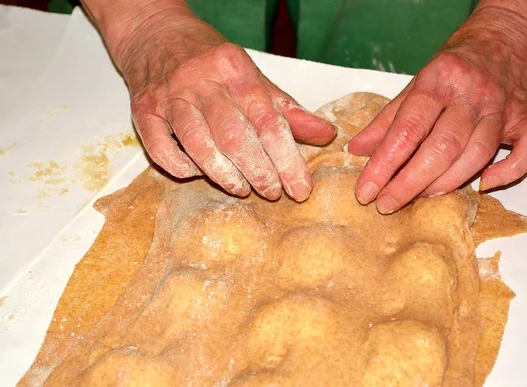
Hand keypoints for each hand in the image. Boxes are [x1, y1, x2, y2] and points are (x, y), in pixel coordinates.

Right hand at [115, 12, 335, 201]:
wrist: (155, 33)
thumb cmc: (209, 59)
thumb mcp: (252, 76)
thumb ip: (286, 108)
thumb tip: (325, 134)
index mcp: (235, 68)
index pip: (268, 121)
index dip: (287, 159)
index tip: (300, 187)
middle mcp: (201, 80)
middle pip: (235, 136)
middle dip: (259, 172)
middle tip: (272, 193)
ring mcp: (169, 95)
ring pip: (199, 145)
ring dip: (223, 175)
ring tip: (241, 188)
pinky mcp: (143, 109)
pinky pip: (161, 149)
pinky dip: (182, 167)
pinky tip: (198, 173)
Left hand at [347, 7, 526, 213]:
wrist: (510, 34)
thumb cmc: (457, 63)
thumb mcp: (417, 82)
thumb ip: (388, 119)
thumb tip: (357, 150)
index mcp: (439, 80)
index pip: (407, 128)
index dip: (384, 163)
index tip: (366, 191)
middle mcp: (472, 94)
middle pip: (441, 146)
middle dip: (410, 182)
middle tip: (387, 204)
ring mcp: (502, 107)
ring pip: (477, 154)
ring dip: (447, 183)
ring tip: (421, 197)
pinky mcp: (526, 118)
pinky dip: (508, 172)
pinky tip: (484, 185)